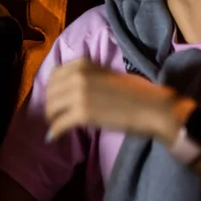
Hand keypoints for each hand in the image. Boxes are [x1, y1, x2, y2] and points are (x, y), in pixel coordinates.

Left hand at [45, 58, 186, 143]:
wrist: (151, 107)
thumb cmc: (133, 91)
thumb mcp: (104, 73)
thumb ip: (84, 75)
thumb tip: (65, 87)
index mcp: (82, 63)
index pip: (54, 75)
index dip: (52, 89)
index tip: (55, 98)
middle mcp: (77, 76)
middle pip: (50, 92)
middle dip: (50, 105)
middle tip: (54, 115)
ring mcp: (78, 94)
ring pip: (51, 108)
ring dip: (51, 118)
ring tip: (56, 125)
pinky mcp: (82, 113)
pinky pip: (59, 124)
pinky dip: (55, 132)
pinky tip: (54, 136)